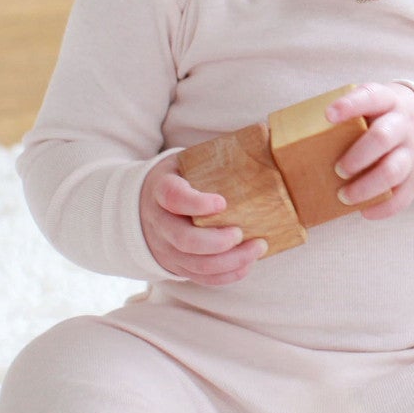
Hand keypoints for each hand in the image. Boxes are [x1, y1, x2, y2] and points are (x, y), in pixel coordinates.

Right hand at [138, 153, 268, 284]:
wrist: (144, 205)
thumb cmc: (179, 179)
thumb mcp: (185, 161)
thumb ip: (215, 156)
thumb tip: (269, 135)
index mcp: (161, 190)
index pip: (172, 197)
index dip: (196, 203)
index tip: (222, 202)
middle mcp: (159, 222)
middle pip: (185, 240)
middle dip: (218, 242)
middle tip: (243, 233)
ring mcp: (166, 247)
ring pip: (196, 264)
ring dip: (230, 261)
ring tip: (258, 248)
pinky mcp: (176, 264)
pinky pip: (201, 278)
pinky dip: (226, 275)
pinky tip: (247, 264)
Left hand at [324, 82, 413, 220]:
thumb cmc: (381, 117)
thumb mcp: (371, 104)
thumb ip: (345, 114)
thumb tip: (286, 132)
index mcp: (387, 101)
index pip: (370, 97)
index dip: (350, 105)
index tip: (328, 115)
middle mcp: (402, 125)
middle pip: (383, 137)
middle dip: (358, 156)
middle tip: (338, 169)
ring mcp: (411, 152)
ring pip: (394, 170)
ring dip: (366, 186)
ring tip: (343, 196)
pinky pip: (403, 196)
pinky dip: (383, 207)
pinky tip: (365, 212)